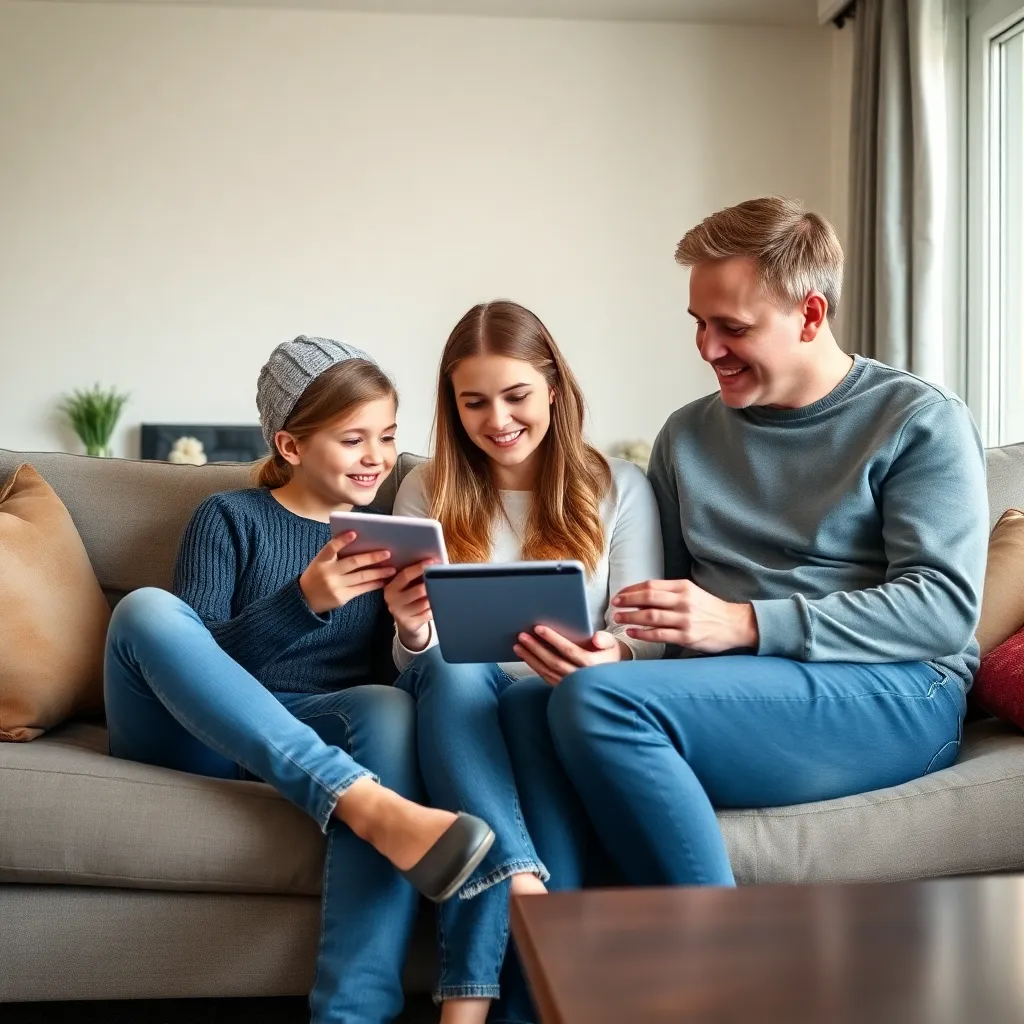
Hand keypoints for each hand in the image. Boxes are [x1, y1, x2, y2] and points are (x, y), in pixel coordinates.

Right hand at [299, 532, 396, 614]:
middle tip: (387, 553)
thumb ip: (335, 554)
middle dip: (371, 558)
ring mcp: (335, 586)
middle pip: (352, 562)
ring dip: (378, 572)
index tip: (354, 533)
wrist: (305, 599)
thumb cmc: (317, 575)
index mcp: (321, 560)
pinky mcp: (341, 597)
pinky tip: (383, 581)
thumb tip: (360, 543)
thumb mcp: (320, 562)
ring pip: (361, 577)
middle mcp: (328, 572)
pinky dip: (373, 584)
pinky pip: (361, 589)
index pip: (331, 548)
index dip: (342, 540)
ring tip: (392, 568)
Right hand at [384, 560, 436, 651]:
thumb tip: (433, 563)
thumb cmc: (409, 596)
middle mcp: (393, 601)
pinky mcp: (410, 623)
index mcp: (391, 588)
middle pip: (418, 590)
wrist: (406, 621)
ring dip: (434, 597)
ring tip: (440, 591)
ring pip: (425, 603)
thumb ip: (414, 575)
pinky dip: (435, 608)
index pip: (405, 575)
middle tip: (441, 578)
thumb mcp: (405, 586)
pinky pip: (428, 614)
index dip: (419, 567)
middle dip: (431, 584)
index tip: (432, 561)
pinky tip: (438, 604)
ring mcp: (401, 614)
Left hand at [513, 627, 627, 686]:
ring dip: (531, 658)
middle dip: (536, 648)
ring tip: (518, 646)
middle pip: (553, 662)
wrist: (611, 673)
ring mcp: (570, 685)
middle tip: (522, 636)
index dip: (552, 639)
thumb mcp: (612, 643)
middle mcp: (580, 678)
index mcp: (591, 665)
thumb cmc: (608, 653)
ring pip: (547, 671)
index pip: (568, 650)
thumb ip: (605, 639)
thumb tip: (596, 638)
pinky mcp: (563, 689)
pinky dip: (534, 667)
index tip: (538, 628)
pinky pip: (546, 677)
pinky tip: (525, 657)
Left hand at [612, 579, 757, 652]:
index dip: (631, 590)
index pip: (651, 585)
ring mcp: (685, 619)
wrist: (735, 624)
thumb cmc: (710, 609)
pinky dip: (642, 633)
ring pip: (650, 616)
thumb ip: (670, 593)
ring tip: (618, 618)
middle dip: (627, 601)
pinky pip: (659, 635)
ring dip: (630, 617)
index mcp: (683, 587)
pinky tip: (632, 632)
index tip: (619, 595)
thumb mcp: (692, 593)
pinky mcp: (687, 636)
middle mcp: (684, 601)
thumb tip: (642, 596)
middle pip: (648, 598)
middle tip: (614, 605)